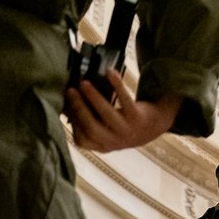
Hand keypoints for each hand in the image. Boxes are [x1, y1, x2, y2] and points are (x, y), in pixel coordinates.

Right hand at [65, 69, 182, 151]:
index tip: (66, 107)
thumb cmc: (121, 125)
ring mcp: (128, 130)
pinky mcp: (138, 117)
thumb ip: (89, 122)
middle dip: (79, 108)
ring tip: (83, 83)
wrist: (152, 126)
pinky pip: (125, 99)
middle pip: (92, 127)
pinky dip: (117, 84)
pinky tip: (109, 73)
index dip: (73, 124)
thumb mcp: (105, 131)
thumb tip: (67, 103)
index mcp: (103, 146)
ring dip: (94, 97)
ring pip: (107, 114)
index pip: (82, 140)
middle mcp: (115, 141)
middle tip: (70, 91)